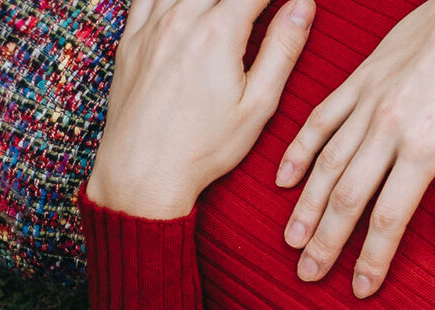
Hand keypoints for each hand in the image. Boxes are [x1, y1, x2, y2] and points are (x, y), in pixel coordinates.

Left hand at [87, 0, 314, 220]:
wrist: (145, 168)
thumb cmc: (206, 145)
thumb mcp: (259, 104)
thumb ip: (282, 49)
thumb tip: (303, 6)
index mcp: (218, 34)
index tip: (292, 0)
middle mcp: (180, 20)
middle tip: (259, 8)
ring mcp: (150, 26)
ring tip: (226, 10)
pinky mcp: (130, 38)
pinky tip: (184, 5)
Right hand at [276, 0, 434, 295]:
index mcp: (426, 146)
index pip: (389, 217)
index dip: (372, 258)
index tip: (360, 290)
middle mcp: (387, 125)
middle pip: (348, 197)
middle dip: (327, 242)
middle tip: (308, 276)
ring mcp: (366, 101)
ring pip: (325, 162)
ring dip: (306, 206)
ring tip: (291, 241)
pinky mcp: (356, 80)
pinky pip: (318, 120)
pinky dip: (298, 152)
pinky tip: (284, 182)